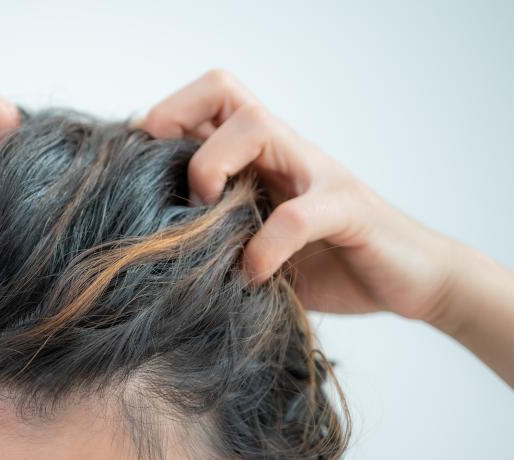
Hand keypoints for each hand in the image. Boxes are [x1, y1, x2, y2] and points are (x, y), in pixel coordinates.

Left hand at [133, 69, 459, 326]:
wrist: (405, 279)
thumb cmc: (322, 262)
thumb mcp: (255, 244)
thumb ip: (216, 233)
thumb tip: (147, 245)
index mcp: (261, 155)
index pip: (210, 99)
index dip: (168, 117)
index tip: (141, 166)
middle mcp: (286, 152)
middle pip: (227, 92)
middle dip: (181, 125)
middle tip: (177, 187)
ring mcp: (318, 174)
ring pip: (257, 126)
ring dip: (216, 167)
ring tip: (206, 220)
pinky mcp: (349, 210)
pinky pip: (299, 216)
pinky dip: (266, 247)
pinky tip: (253, 276)